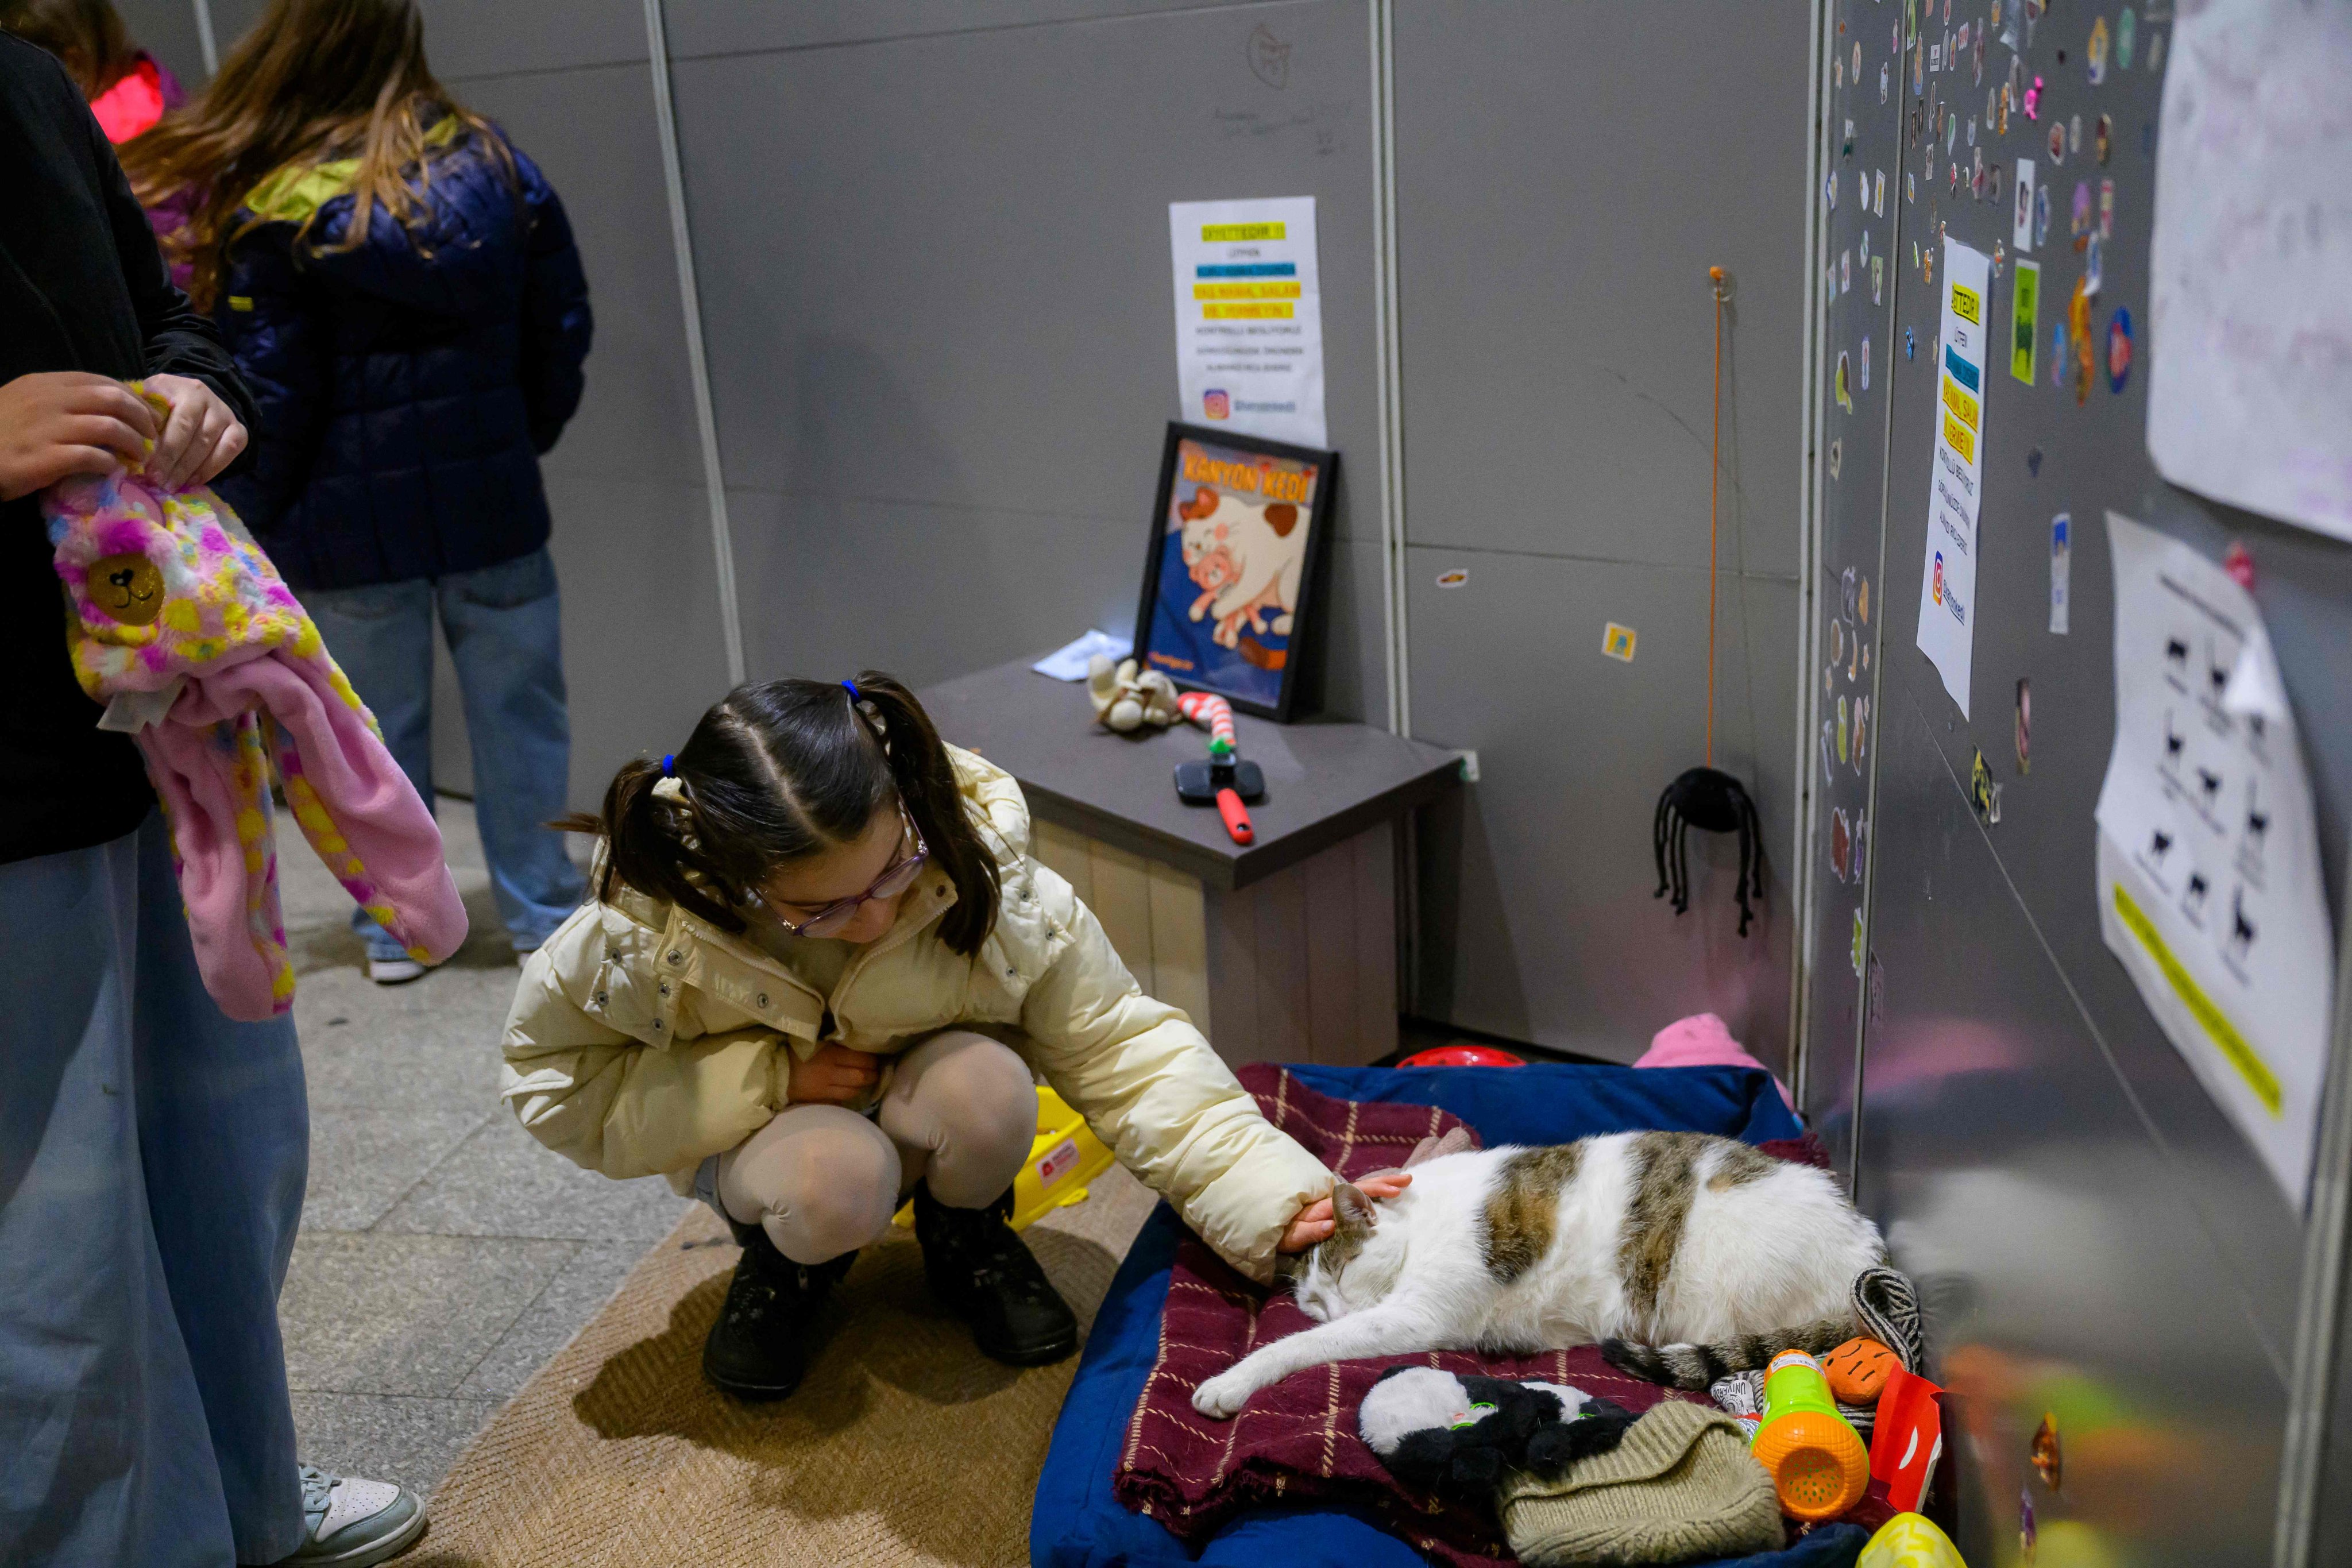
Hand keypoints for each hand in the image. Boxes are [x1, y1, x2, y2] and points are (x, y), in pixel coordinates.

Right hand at [0, 372, 157, 500]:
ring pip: (109, 426)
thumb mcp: (28, 402)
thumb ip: (63, 400)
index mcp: (47, 383)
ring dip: (133, 443)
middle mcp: (49, 400)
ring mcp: (47, 428)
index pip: (104, 382)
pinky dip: (110, 463)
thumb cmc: (1, 430)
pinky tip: (114, 470)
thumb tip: (108, 409)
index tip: (150, 417)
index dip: (135, 399)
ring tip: (141, 457)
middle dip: (142, 419)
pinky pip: (91, 456)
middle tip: (153, 438)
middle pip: (113, 400)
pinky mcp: (44, 458)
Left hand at [143, 373, 248, 489]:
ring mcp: (227, 415)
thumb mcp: (148, 398)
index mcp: (186, 389)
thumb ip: (142, 416)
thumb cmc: (163, 401)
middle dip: (177, 464)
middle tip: (160, 483)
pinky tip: (194, 481)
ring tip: (173, 486)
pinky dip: (211, 470)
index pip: (180, 423)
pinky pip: (229, 453)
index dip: (166, 450)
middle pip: (197, 438)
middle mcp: (211, 400)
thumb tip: (130, 444)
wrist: (192, 396)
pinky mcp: (239, 431)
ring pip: (213, 447)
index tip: (149, 471)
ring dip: (192, 470)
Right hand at [786, 1042, 880, 1105]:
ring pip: (852, 1091)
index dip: (872, 1060)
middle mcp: (830, 1073)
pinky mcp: (818, 1100)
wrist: (772, 1071)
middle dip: (872, 1075)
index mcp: (830, 1055)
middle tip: (875, 1072)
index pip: (861, 1059)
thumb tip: (855, 1045)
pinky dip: (847, 1096)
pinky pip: (839, 1101)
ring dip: (861, 1087)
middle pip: (860, 1077)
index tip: (875, 1059)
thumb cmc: (793, 1052)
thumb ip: (835, 1046)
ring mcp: (825, 1089)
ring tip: (865, 1082)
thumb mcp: (815, 1042)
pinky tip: (850, 1092)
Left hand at [1277, 1171, 1410, 1252]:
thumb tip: (1332, 1225)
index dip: (1374, 1191)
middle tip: (1408, 1179)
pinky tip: (1383, 1194)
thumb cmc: (1280, 1235)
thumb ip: (1310, 1231)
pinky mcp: (1333, 1209)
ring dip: (1381, 1185)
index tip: (1394, 1191)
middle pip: (1362, 1186)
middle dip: (1385, 1182)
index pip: (1354, 1194)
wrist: (1270, 1228)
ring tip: (1403, 1182)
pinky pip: (1356, 1197)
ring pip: (1361, 1190)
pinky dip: (1372, 1193)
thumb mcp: (1291, 1237)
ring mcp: (1332, 1203)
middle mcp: (1331, 1200)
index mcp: (1324, 1205)